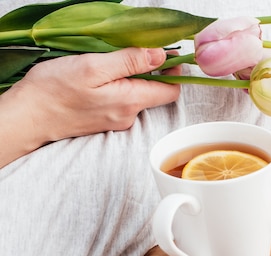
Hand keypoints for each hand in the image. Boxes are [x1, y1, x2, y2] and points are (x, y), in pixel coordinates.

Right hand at [0, 48, 180, 166]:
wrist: (28, 116)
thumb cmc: (56, 90)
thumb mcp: (94, 66)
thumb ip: (130, 61)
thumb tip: (161, 55)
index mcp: (131, 101)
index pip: (171, 90)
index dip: (174, 71)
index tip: (168, 53)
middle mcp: (129, 115)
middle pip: (155, 92)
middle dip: (151, 71)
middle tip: (134, 51)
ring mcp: (117, 120)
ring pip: (137, 95)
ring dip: (131, 78)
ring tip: (110, 64)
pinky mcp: (105, 121)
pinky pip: (122, 101)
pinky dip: (118, 87)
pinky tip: (99, 79)